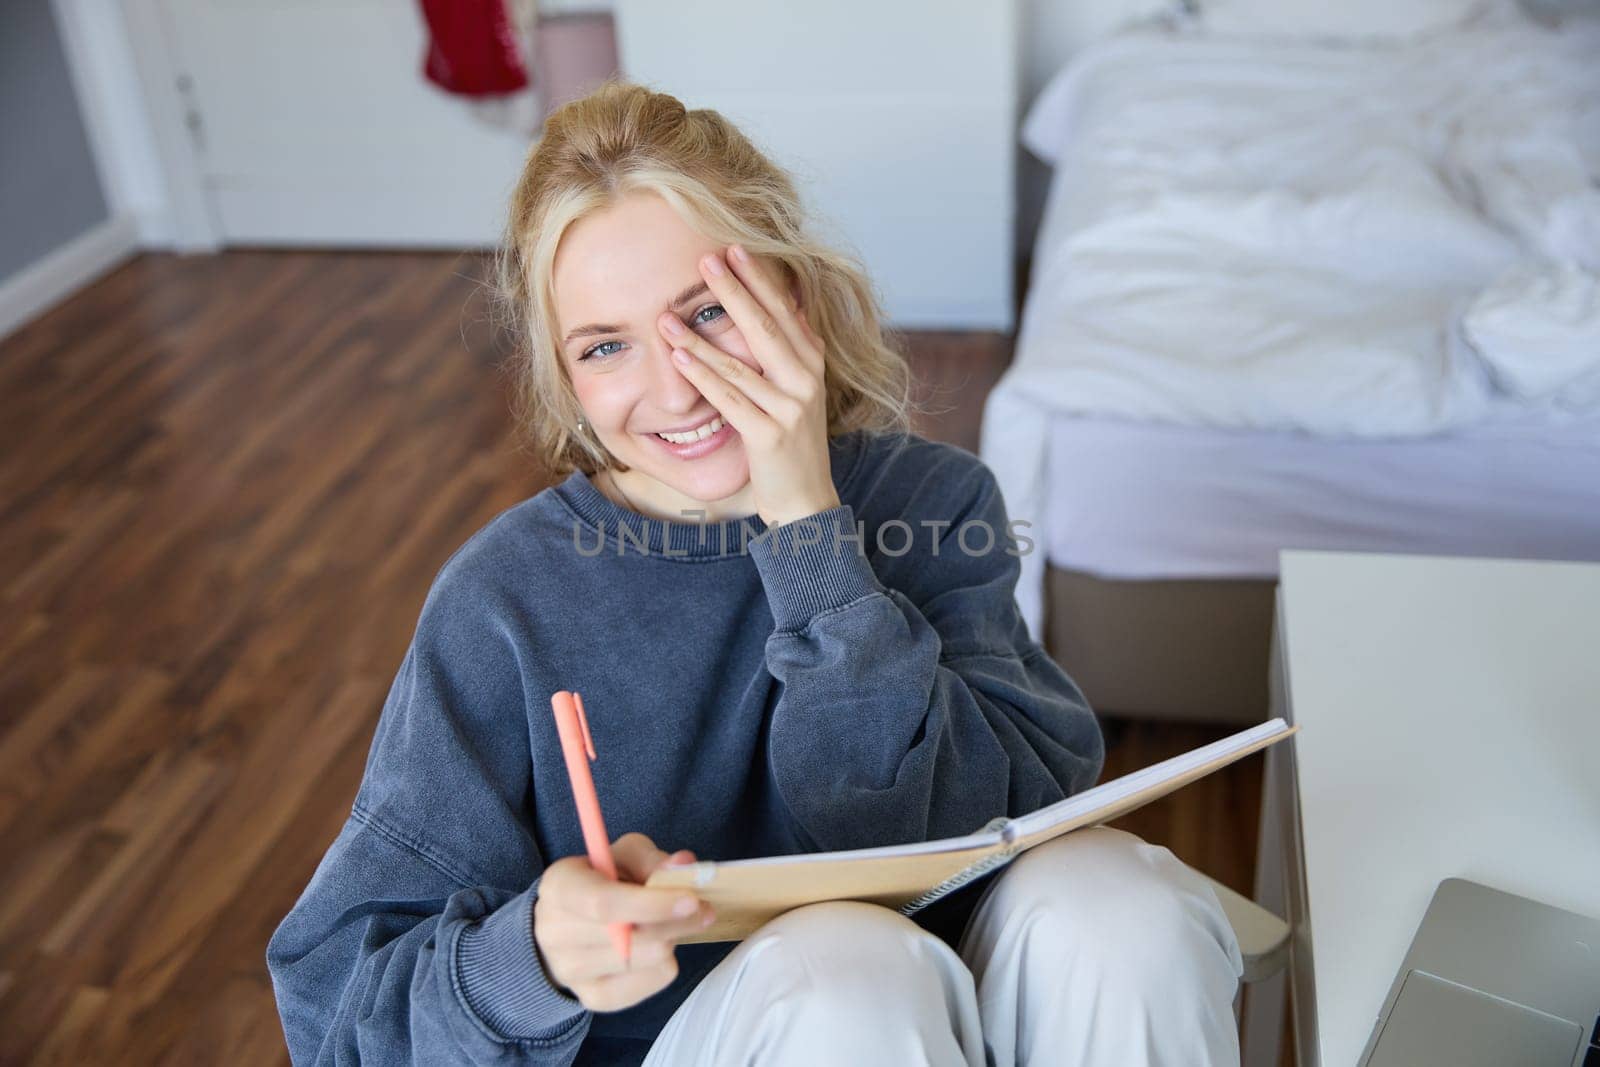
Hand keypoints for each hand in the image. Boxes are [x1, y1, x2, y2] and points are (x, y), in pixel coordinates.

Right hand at [532, 833, 713, 1012]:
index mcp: (560, 888)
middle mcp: (555, 934)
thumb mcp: (620, 855)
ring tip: (670, 923)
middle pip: (630, 940)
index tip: (691, 899)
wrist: (566, 924)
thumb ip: (651, 858)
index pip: (604, 904)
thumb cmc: (600, 880)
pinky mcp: (592, 997)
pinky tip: (657, 946)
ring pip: (645, 962)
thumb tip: (684, 864)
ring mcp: (571, 972)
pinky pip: (647, 983)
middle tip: (703, 909)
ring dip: (671, 939)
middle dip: (676, 923)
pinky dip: (664, 964)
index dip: (652, 904)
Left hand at [658, 245, 840, 527]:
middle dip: (735, 290)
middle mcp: (805, 380)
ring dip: (701, 336)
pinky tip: (679, 358)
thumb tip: (787, 304)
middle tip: (707, 258)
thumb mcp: (799, 391)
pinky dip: (703, 377)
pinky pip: (730, 400)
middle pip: (765, 326)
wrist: (806, 499)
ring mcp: (790, 408)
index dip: (760, 279)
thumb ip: (793, 351)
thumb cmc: (793, 442)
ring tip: (668, 313)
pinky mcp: (770, 435)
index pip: (784, 311)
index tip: (736, 247)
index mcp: (811, 364)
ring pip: (741, 363)